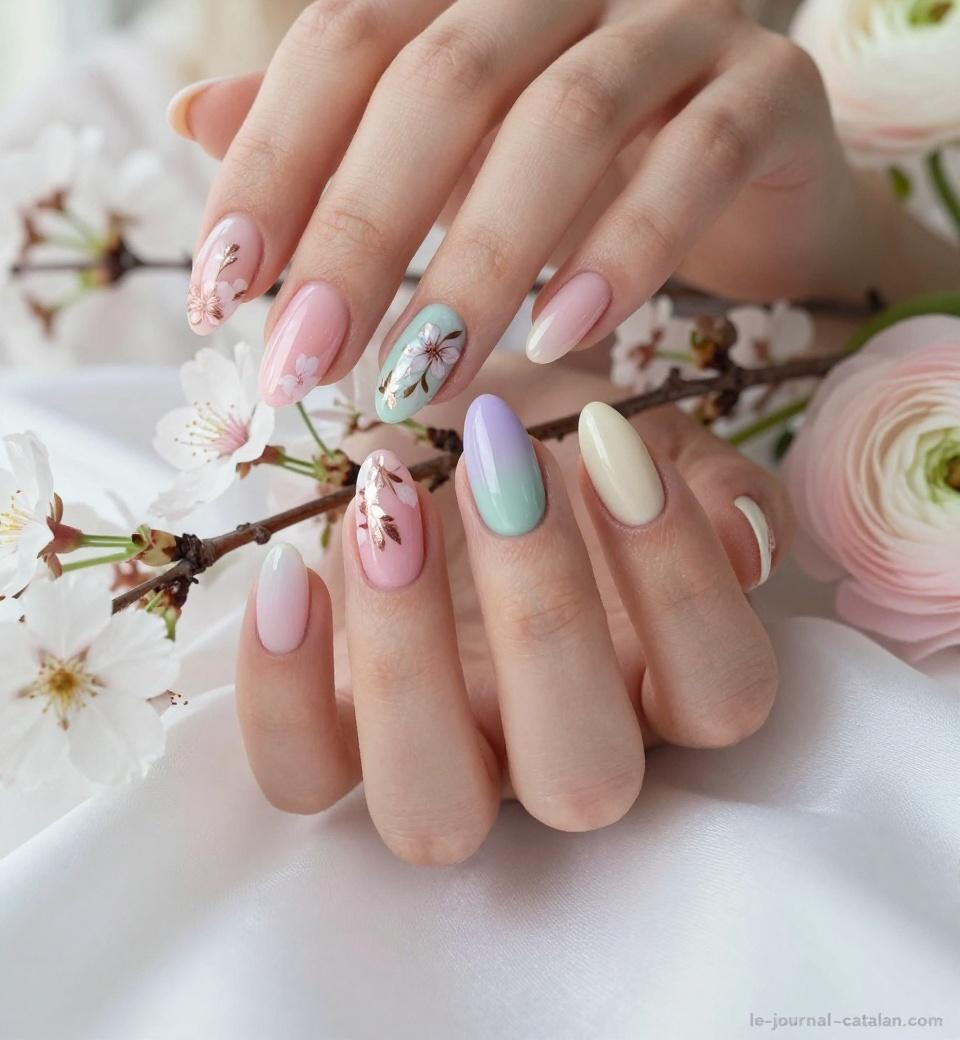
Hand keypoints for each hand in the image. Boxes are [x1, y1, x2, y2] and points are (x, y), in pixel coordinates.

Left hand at [176, 0, 862, 420]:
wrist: (757, 188)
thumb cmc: (580, 170)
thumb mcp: (442, 151)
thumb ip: (330, 129)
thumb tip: (189, 114)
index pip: (346, 34)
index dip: (273, 160)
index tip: (222, 289)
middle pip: (444, 75)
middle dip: (360, 229)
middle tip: (306, 360)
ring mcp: (687, 5)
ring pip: (567, 117)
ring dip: (479, 261)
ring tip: (420, 376)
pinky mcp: (775, 78)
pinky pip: (695, 157)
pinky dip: (622, 252)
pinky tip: (562, 338)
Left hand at [235, 353, 790, 863]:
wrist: (435, 428)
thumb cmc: (554, 436)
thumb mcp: (642, 430)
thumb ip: (710, 479)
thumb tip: (745, 537)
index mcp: (662, 679)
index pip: (720, 694)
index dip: (678, 581)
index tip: (610, 440)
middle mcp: (562, 747)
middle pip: (583, 780)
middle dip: (543, 613)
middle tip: (500, 456)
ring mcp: (446, 762)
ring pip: (434, 812)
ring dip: (408, 662)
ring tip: (385, 505)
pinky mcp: (333, 748)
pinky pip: (298, 779)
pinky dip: (280, 690)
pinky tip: (291, 569)